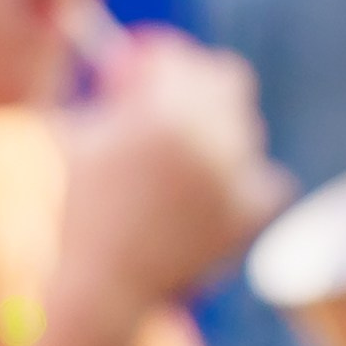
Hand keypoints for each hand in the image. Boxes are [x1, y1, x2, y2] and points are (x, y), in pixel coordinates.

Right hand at [54, 33, 295, 332]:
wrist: (99, 287)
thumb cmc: (75, 209)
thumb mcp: (76, 133)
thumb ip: (105, 92)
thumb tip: (117, 59)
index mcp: (161, 112)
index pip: (180, 58)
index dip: (161, 58)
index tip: (147, 67)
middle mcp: (207, 140)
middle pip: (228, 79)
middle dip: (199, 82)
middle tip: (174, 99)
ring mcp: (232, 181)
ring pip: (248, 129)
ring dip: (222, 130)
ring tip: (185, 155)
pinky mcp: (246, 220)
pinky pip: (270, 181)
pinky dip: (249, 178)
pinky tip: (220, 186)